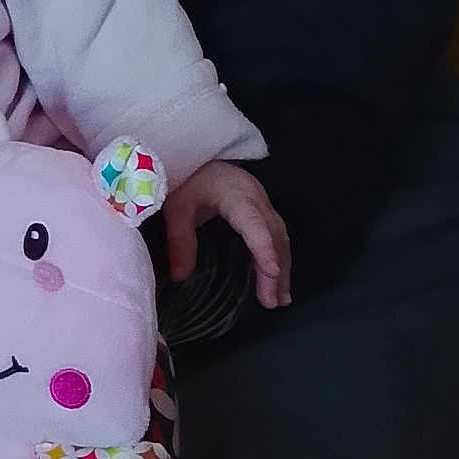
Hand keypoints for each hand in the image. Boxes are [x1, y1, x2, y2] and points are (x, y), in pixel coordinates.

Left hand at [163, 160, 290, 308]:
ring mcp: (262, 203)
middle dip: (275, 269)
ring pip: (280, 237)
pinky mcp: (262, 209)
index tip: (271, 271)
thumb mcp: (176, 206)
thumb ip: (180, 239)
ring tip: (279, 300)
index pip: (254, 223)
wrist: (199, 156)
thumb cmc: (188, 178)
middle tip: (271, 301)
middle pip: (273, 235)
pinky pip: (276, 235)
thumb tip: (180, 276)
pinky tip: (278, 280)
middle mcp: (256, 199)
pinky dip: (279, 258)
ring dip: (282, 268)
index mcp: (236, 194)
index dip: (263, 247)